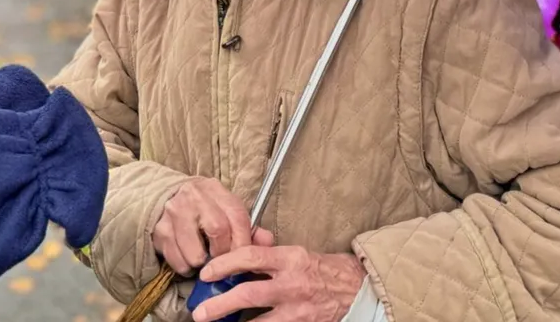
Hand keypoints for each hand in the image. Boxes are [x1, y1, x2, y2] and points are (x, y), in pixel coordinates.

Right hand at [150, 177, 253, 275]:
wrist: (167, 196)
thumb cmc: (204, 209)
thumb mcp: (227, 211)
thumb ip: (249, 228)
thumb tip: (267, 241)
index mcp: (216, 191)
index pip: (237, 217)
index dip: (243, 243)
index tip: (242, 258)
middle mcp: (194, 197)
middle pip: (217, 231)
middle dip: (223, 254)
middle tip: (221, 261)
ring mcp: (174, 212)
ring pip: (196, 253)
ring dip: (203, 265)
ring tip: (203, 259)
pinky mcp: (160, 230)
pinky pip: (178, 261)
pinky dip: (185, 267)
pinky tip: (187, 258)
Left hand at [193, 235, 365, 321]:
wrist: (358, 290)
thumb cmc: (325, 269)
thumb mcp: (298, 252)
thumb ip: (269, 252)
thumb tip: (241, 247)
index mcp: (290, 259)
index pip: (250, 256)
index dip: (224, 264)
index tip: (206, 272)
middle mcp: (293, 284)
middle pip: (249, 294)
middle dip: (220, 304)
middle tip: (200, 312)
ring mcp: (298, 309)